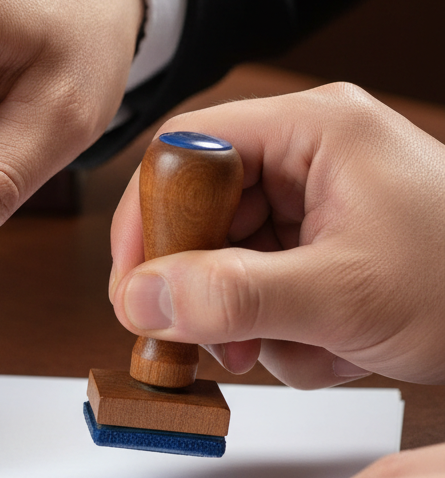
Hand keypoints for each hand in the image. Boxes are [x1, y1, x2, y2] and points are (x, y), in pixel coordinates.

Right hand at [109, 83, 444, 386]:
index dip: (148, 215)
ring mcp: (315, 203)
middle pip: (200, 211)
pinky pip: (260, 283)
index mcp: (311, 130)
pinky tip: (324, 346)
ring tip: (293, 347)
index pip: (187, 151)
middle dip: (202, 284)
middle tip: (203, 336)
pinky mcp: (323, 245)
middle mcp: (307, 157)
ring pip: (226, 257)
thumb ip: (233, 295)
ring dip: (244, 317)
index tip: (135, 282)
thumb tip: (140, 298)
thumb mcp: (343, 294)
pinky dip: (276, 328)